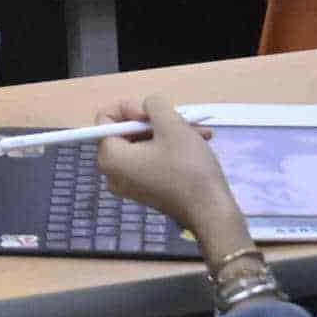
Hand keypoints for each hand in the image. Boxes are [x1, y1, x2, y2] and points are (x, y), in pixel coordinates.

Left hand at [92, 99, 250, 254]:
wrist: (210, 211)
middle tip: (181, 119)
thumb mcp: (171, 125)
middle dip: (155, 121)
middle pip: (127, 131)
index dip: (130, 108)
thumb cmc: (187, 167)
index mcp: (110, 157)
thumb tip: (147, 107)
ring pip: (145, 144)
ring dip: (170, 132)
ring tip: (199, 130)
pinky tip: (199, 141)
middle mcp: (113, 173)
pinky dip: (172, 148)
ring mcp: (131, 184)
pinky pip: (153, 160)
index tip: (153, 113)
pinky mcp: (148, 190)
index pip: (106, 118)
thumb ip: (153, 105)